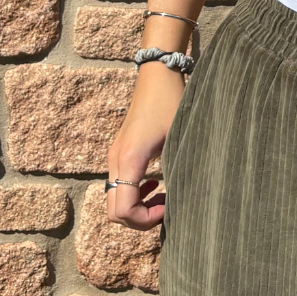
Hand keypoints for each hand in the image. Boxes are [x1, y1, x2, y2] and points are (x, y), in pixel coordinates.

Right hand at [106, 63, 183, 229]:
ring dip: (135, 207)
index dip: (145, 219)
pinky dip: (132, 193)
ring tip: (162, 197)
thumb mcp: (179, 137)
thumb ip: (177, 169)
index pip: (123, 210)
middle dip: (138, 219)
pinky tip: (155, 183)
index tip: (167, 208)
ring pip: (113, 200)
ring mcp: (114, 156)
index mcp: (130, 159)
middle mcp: (116, 160)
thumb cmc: (172, 102)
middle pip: (113, 212)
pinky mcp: (119, 152)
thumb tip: (183, 199)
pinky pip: (118, 185)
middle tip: (164, 208)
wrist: (158, 75)